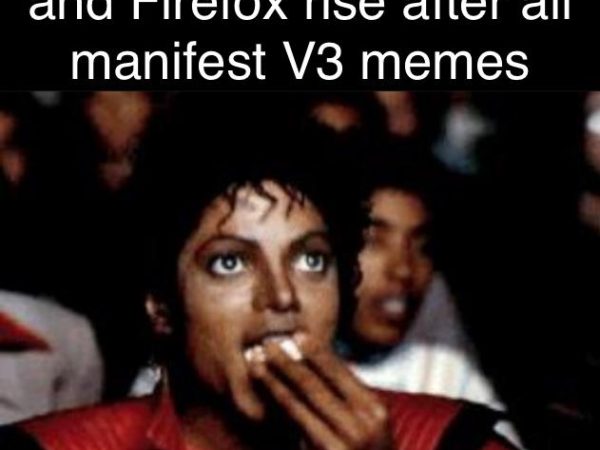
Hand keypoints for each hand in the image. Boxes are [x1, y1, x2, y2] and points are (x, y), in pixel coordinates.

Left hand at [247, 335, 392, 449]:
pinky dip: (278, 397)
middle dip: (290, 359)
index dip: (316, 352)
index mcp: (375, 410)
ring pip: (303, 397)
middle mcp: (363, 422)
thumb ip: (346, 403)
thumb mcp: (366, 429)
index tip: (296, 335)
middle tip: (269, 341)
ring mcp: (346, 439)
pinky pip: (297, 418)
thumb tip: (317, 369)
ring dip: (278, 374)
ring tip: (259, 358)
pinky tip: (265, 385)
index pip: (340, 372)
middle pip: (319, 381)